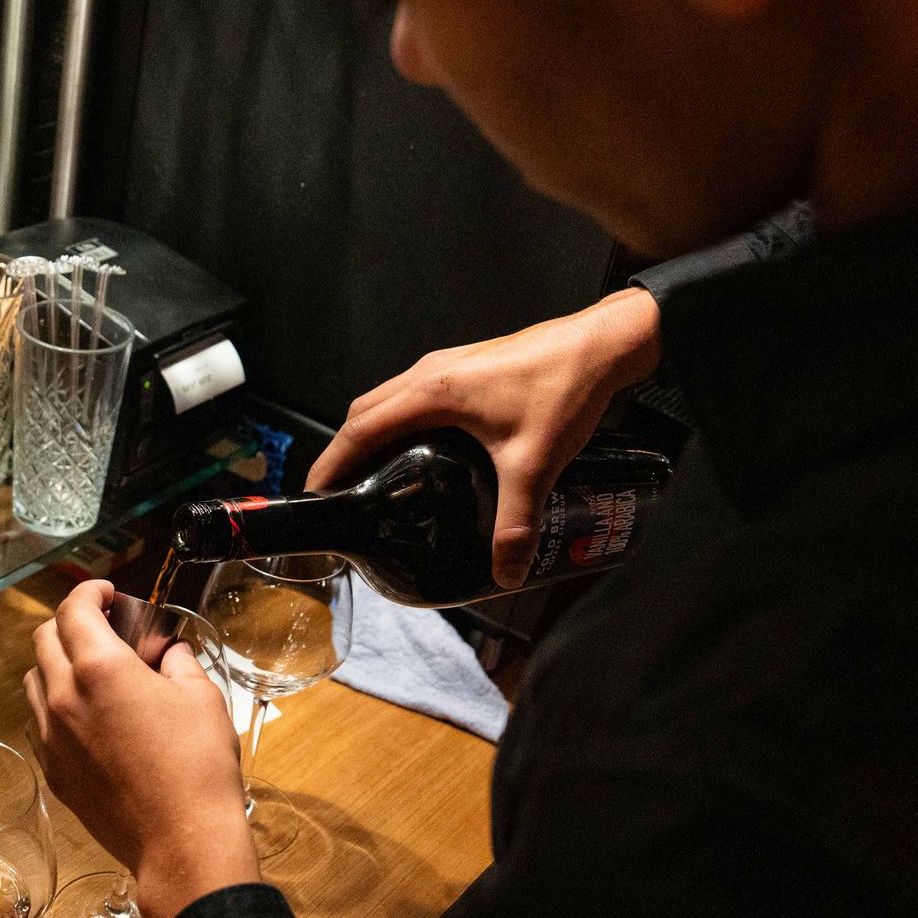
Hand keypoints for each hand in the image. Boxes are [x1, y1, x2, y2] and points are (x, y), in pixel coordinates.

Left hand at [26, 581, 258, 917]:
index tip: (106, 592)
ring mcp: (52, 739)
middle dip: (70, 623)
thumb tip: (168, 653)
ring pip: (33, 682)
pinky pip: (39, 724)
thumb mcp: (202, 698)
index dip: (88, 591)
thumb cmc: (197, 767)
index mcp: (100, 670)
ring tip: (93, 672)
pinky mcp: (53, 772)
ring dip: (57, 664)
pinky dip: (55, 706)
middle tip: (104, 627)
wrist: (181, 842)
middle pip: (43, 640)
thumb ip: (178, 663)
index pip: (73, 610)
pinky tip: (88, 716)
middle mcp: (63, 698)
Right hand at [307, 287, 661, 587]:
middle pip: (365, 412)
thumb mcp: (535, 463)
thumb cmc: (563, 389)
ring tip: (372, 476)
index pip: (359, 429)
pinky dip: (398, 421)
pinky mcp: (467, 367)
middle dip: (344, 452)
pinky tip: (420, 452)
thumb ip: (516, 521)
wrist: (601, 344)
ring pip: (389, 399)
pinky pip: (413, 395)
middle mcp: (430, 372)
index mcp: (431, 392)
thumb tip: (504, 572)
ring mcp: (448, 365)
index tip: (316, 495)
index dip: (331, 464)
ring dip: (371, 433)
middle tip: (339, 493)